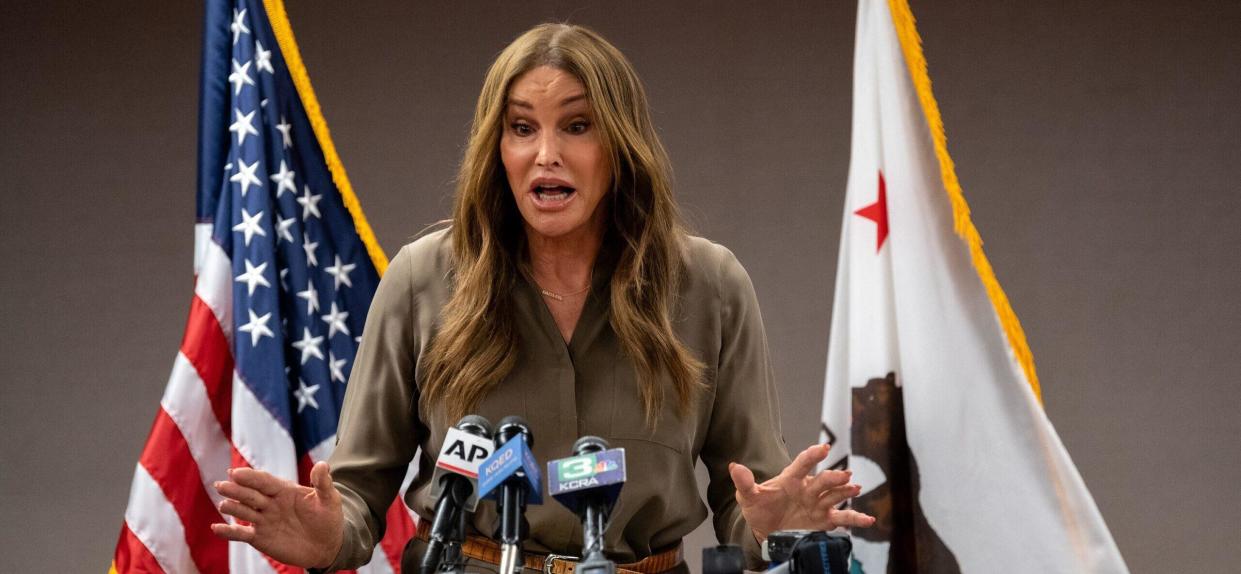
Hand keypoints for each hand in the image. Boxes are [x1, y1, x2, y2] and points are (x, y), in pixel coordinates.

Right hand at [211, 461, 343, 567]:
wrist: (328, 545)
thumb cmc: (328, 518)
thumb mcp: (329, 499)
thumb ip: (323, 483)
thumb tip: (323, 464)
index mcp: (284, 490)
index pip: (264, 481)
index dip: (251, 477)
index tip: (236, 472)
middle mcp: (270, 503)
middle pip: (250, 494)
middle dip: (236, 489)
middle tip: (222, 484)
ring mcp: (263, 520)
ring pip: (244, 512)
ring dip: (232, 507)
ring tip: (223, 503)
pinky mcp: (260, 538)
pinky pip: (241, 534)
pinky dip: (228, 531)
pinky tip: (215, 528)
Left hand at [730, 443, 875, 542]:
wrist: (765, 531)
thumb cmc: (759, 509)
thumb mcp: (748, 497)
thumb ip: (744, 483)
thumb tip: (734, 467)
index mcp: (791, 479)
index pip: (803, 464)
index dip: (813, 455)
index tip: (823, 448)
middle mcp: (808, 489)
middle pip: (823, 481)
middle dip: (834, 477)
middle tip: (845, 476)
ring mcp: (818, 504)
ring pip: (835, 496)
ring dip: (846, 492)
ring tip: (856, 488)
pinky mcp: (825, 520)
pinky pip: (843, 518)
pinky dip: (857, 518)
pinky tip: (868, 519)